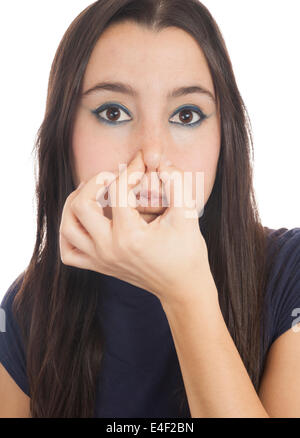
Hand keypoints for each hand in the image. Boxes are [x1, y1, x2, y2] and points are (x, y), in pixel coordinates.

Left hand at [59, 150, 217, 304]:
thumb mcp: (187, 214)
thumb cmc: (187, 251)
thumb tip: (161, 162)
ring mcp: (100, 259)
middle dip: (94, 182)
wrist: (182, 287)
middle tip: (112, 177)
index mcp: (130, 236)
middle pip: (81, 205)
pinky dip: (69, 232)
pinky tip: (84, 220)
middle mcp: (108, 249)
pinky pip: (68, 251)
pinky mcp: (98, 266)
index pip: (118, 191)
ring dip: (75, 203)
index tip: (142, 164)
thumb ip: (177, 183)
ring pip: (67, 226)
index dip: (130, 170)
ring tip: (93, 192)